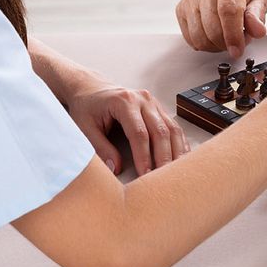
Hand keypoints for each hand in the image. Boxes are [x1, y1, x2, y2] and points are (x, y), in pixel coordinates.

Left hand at [63, 69, 190, 176]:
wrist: (91, 88)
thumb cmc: (87, 107)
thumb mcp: (85, 127)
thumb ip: (100, 147)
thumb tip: (116, 168)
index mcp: (124, 101)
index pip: (139, 133)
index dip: (143, 156)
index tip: (145, 174)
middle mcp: (143, 99)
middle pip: (160, 131)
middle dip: (163, 157)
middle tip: (163, 179)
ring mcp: (153, 102)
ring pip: (171, 128)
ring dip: (175, 151)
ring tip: (175, 172)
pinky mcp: (158, 108)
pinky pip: (173, 126)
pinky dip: (179, 143)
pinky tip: (181, 158)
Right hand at [175, 0, 266, 58]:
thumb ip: (258, 15)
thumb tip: (258, 32)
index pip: (228, 10)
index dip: (233, 35)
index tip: (238, 51)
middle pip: (213, 28)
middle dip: (228, 43)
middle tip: (241, 39)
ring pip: (199, 37)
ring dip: (216, 46)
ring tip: (229, 36)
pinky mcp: (182, 9)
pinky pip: (190, 38)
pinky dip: (205, 44)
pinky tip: (215, 35)